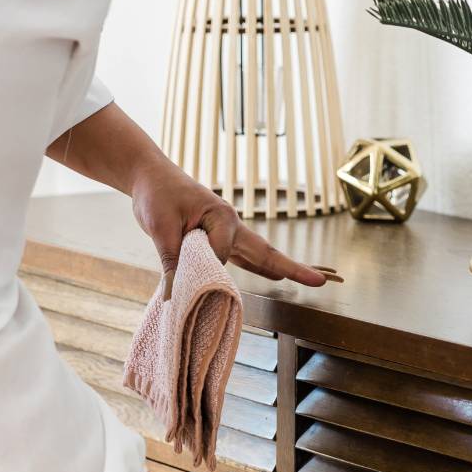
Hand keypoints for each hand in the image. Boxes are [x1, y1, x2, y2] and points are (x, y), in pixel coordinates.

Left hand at [47, 103, 326, 289]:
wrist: (150, 176)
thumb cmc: (156, 195)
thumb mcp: (159, 227)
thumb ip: (172, 261)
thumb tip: (175, 295)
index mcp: (220, 216)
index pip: (222, 252)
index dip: (206, 266)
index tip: (186, 275)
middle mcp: (230, 224)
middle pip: (266, 252)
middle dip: (293, 268)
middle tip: (321, 280)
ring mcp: (228, 230)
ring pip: (261, 255)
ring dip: (283, 268)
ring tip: (311, 280)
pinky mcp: (220, 237)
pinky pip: (246, 256)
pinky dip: (261, 267)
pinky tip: (275, 277)